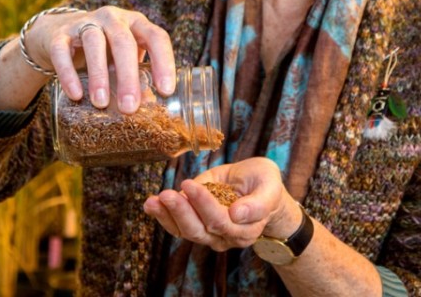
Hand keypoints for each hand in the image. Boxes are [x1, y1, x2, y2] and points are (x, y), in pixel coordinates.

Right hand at [24, 6, 175, 112]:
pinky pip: (62, 51)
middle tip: (130, 107)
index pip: (156, 37)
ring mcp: (85, 22)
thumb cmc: (103, 50)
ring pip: (94, 42)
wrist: (59, 33)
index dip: (164, 62)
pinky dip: (68, 73)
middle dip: (128, 76)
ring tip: (101, 103)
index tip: (166, 91)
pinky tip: (75, 94)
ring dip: (99, 74)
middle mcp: (113, 18)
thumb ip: (135, 76)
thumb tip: (149, 109)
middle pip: (124, 42)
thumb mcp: (123, 58)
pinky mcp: (59, 34)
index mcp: (136, 23)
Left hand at [143, 157, 299, 250]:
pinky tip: (151, 204)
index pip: (220, 220)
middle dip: (181, 212)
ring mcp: (210, 233)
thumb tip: (237, 214)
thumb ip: (258, 203)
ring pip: (185, 231)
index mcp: (245, 228)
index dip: (204, 203)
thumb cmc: (264, 184)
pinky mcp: (197, 224)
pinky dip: (163, 216)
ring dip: (166, 216)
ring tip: (152, 201)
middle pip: (199, 230)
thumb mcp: (269, 185)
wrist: (259, 188)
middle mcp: (226, 236)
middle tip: (166, 194)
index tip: (191, 183)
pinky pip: (178, 226)